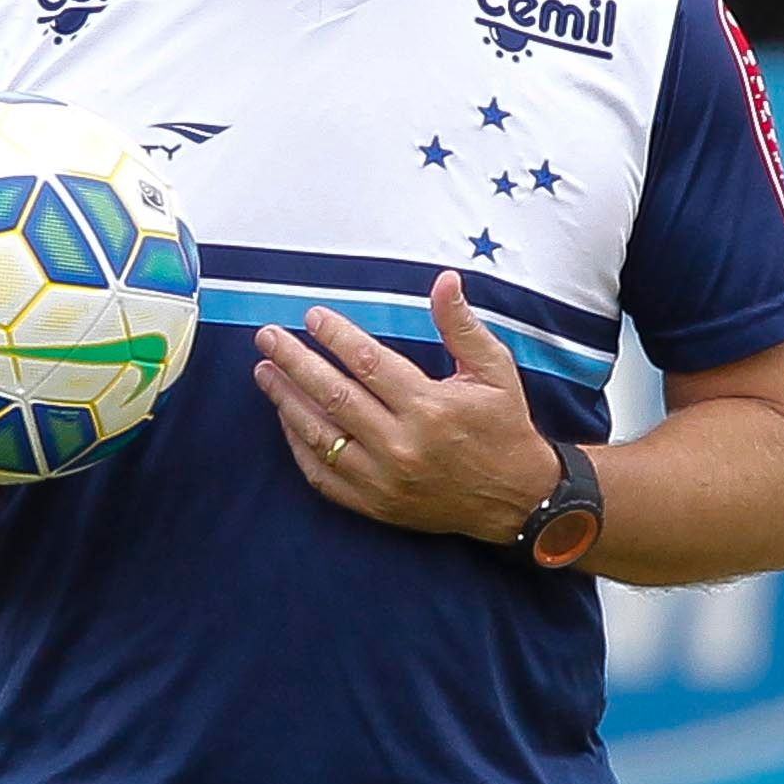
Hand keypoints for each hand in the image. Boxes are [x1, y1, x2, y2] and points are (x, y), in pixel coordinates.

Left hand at [251, 271, 560, 543]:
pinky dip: (298, 446)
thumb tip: (444, 279)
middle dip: (294, 362)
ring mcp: (384, 480)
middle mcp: (401, 445)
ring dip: (286, 400)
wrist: (518, 500)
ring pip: (320, 436)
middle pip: (333, 397)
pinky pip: (322, 476)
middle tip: (268, 337)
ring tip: (264, 371)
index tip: (312, 317)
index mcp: (430, 408)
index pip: (367, 364)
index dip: (335, 337)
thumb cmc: (504, 426)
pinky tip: (285, 417)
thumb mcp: (495, 371)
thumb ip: (462, 325)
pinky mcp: (375, 504)